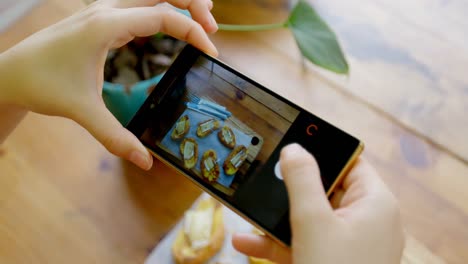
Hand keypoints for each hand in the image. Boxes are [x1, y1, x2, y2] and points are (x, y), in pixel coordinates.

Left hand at [0, 0, 217, 169]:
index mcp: (105, 26)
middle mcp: (105, 10)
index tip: (210, 52)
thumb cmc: (41, 85)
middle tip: (213, 26)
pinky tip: (166, 26)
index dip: (192, 31)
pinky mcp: (98, 19)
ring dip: (176, 2)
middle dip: (191, 4)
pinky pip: (136, 6)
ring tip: (201, 18)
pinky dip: (159, 10)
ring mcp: (100, 11)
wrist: (10, 73)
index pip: (163, 16)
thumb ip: (116, 137)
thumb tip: (145, 161)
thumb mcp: (82, 111)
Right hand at [232, 144, 403, 263]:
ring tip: (247, 216)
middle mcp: (366, 220)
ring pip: (310, 220)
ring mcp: (350, 244)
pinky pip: (306, 244)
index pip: (348, 162)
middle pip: (324, 191)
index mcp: (374, 202)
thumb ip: (302, 180)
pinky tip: (246, 243)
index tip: (290, 144)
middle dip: (289, 192)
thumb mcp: (312, 221)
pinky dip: (280, 243)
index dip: (321, 151)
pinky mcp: (334, 261)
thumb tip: (294, 148)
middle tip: (262, 181)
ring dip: (277, 220)